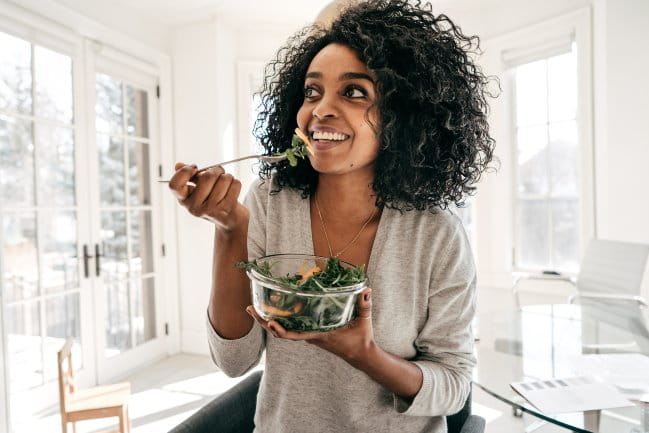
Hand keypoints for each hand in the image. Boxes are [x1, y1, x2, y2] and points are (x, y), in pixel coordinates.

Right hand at [168, 162, 247, 231]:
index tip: (194, 168)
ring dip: (228, 177)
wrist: (228, 219)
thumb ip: (189, 177)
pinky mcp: (226, 209)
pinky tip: (232, 190)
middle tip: (219, 172)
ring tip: (226, 183)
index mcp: (184, 200)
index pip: (174, 185)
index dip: (184, 172)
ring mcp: (210, 209)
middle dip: (216, 170)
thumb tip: (178, 165)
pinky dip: (236, 183)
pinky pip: (235, 184)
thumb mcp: (197, 190)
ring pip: (224, 179)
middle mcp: (194, 207)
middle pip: (207, 177)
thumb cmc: (212, 200)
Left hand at [246, 288, 374, 365]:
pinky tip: (273, 309)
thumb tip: (365, 290)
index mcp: (319, 335)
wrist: (361, 355)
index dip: (281, 331)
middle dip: (264, 322)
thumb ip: (365, 305)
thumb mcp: (364, 321)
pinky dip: (280, 320)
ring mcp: (309, 335)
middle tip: (250, 308)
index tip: (269, 322)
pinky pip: (291, 328)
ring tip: (254, 307)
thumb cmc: (361, 339)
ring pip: (283, 330)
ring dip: (267, 320)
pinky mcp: (311, 333)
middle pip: (281, 332)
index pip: (295, 335)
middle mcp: (310, 336)